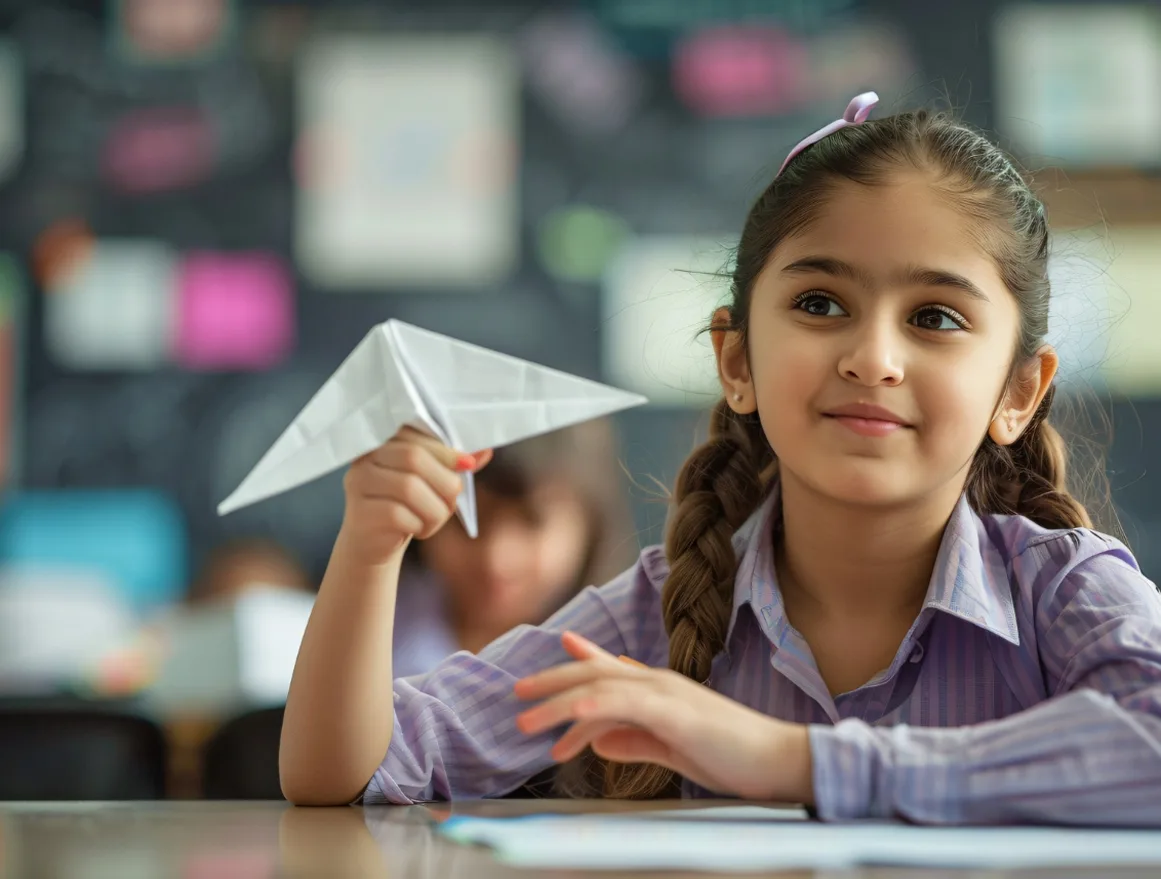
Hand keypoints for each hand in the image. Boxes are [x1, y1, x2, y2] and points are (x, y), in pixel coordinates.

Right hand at [340, 426, 492, 565]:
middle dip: (445, 482)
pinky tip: (418, 529)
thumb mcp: (430, 482)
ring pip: (409, 488)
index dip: (446, 450)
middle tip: (452, 502)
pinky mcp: (361, 514)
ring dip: (435, 509)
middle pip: (413, 458)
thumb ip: (452, 465)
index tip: (468, 465)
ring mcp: (358, 485)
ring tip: (434, 520)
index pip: (415, 435)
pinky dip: (420, 525)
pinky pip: (399, 515)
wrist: (373, 544)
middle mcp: (364, 459)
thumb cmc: (405, 506)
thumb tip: (485, 452)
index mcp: (382, 442)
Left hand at [513, 632, 814, 802]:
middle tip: (518, 692)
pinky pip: (625, 704)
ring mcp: (666, 693)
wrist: (777, 760)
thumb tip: (601, 743)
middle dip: (552, 682)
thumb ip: (636, 742)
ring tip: (527, 722)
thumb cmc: (731, 756)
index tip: (561, 643)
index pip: (612, 667)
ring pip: (599, 688)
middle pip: (594, 674)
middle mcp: (659, 683)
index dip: (583, 656)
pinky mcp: (674, 712)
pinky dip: (593, 708)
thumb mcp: (673, 749)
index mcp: (660, 689)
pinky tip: (571, 717)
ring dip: (558, 703)